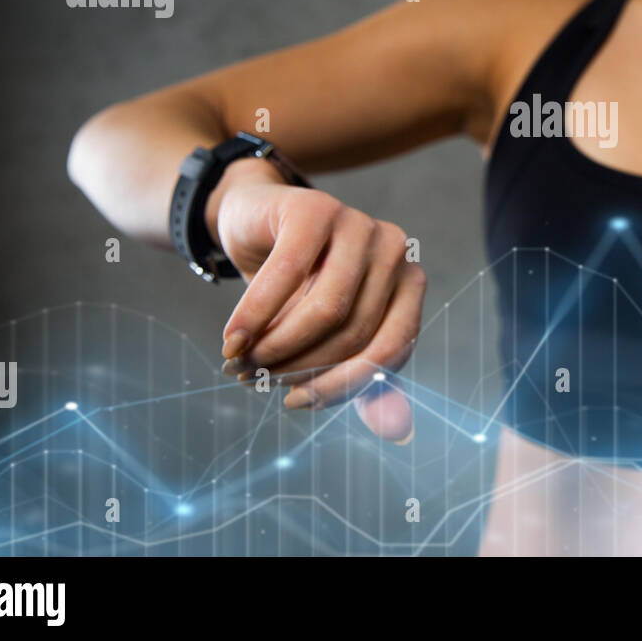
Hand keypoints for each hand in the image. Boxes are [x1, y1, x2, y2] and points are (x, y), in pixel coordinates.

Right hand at [214, 174, 424, 441]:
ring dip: (277, 347)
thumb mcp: (330, 335)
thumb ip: (363, 379)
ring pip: (327, 309)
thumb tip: (398, 432)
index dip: (344, 385)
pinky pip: (285, 276)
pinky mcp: (314, 208)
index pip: (392, 350)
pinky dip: (254, 316)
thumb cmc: (298, 287)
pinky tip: (233, 340)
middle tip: (253, 379)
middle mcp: (394, 250)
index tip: (295, 403)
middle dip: (300, 366)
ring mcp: (358, 223)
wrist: (253, 224)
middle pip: (356, 332)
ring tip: (239, 362)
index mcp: (409, 284)